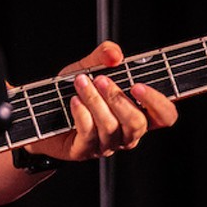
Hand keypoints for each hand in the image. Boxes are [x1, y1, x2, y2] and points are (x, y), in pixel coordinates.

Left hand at [28, 41, 177, 161]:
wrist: (41, 112)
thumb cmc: (72, 91)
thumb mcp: (88, 67)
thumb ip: (104, 55)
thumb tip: (115, 55)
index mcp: (138, 113)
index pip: (165, 116)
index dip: (157, 103)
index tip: (137, 85)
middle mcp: (127, 133)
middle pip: (137, 124)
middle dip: (118, 98)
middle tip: (101, 79)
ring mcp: (106, 145)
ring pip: (111, 128)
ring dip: (95, 102)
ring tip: (81, 83)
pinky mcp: (84, 151)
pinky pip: (89, 135)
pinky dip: (82, 114)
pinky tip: (74, 101)